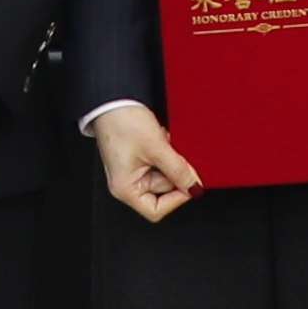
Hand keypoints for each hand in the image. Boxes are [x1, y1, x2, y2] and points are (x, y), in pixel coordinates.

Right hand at [88, 101, 203, 221]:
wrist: (113, 98)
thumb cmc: (121, 123)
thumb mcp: (157, 148)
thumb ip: (178, 170)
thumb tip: (194, 187)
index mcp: (125, 189)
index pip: (156, 210)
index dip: (176, 199)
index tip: (189, 184)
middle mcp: (127, 183)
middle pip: (162, 191)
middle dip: (174, 171)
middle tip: (177, 155)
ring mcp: (133, 170)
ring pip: (163, 174)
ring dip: (170, 159)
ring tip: (164, 142)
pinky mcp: (138, 158)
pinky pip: (159, 162)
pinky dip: (165, 152)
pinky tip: (161, 139)